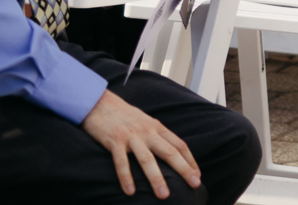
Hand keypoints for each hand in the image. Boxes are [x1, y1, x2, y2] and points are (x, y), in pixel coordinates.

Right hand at [82, 88, 200, 198]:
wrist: (100, 103)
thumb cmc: (124, 116)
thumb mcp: (146, 122)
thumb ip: (157, 135)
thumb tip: (169, 152)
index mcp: (157, 127)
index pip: (179, 145)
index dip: (190, 160)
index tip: (197, 175)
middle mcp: (148, 132)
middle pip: (169, 152)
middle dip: (183, 169)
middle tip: (194, 184)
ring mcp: (131, 136)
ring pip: (147, 160)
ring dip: (157, 178)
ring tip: (164, 195)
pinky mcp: (114, 141)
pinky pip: (121, 162)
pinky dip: (126, 177)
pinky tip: (130, 192)